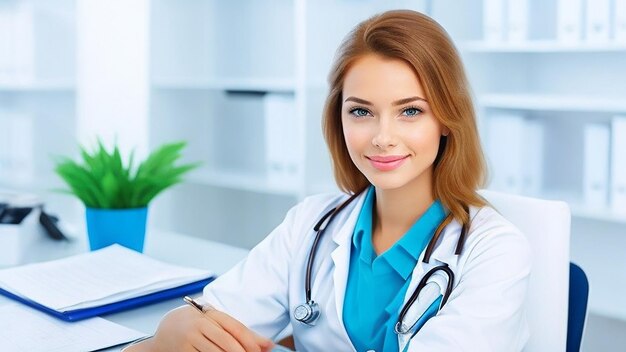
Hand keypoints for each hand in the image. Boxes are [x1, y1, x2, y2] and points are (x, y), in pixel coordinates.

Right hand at [126, 305, 273, 351]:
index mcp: (209, 313)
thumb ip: (237, 331)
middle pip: (228, 343)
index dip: (251, 341)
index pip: (235, 327)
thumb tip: (268, 344)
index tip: (262, 350)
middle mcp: (198, 324)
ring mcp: (189, 339)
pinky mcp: (182, 351)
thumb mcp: (213, 322)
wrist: (161, 335)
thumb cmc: (193, 326)